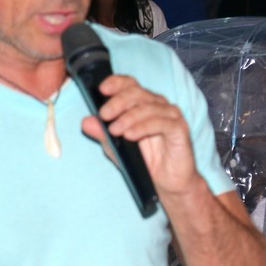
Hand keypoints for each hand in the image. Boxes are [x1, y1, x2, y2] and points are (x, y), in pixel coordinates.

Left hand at [82, 75, 198, 198]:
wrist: (167, 182)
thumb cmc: (144, 161)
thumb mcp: (116, 148)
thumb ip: (102, 134)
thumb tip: (86, 122)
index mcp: (142, 103)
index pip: (129, 84)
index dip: (116, 83)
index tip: (101, 90)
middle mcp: (158, 105)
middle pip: (137, 92)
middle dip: (118, 102)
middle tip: (104, 115)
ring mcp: (171, 115)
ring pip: (148, 107)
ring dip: (128, 117)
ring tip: (115, 131)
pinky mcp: (180, 129)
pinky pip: (162, 122)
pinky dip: (143, 127)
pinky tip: (131, 135)